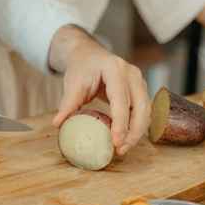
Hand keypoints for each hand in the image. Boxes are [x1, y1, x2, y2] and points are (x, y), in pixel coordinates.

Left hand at [50, 26, 150, 155]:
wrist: (90, 55)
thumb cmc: (82, 67)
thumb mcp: (73, 83)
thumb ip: (68, 104)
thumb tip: (58, 124)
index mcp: (114, 69)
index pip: (121, 99)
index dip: (121, 122)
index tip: (116, 141)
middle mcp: (132, 74)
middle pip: (141, 107)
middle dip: (133, 132)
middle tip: (120, 150)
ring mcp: (139, 82)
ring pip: (145, 111)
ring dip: (137, 133)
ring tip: (122, 149)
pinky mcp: (140, 91)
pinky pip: (144, 112)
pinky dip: (137, 127)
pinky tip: (126, 140)